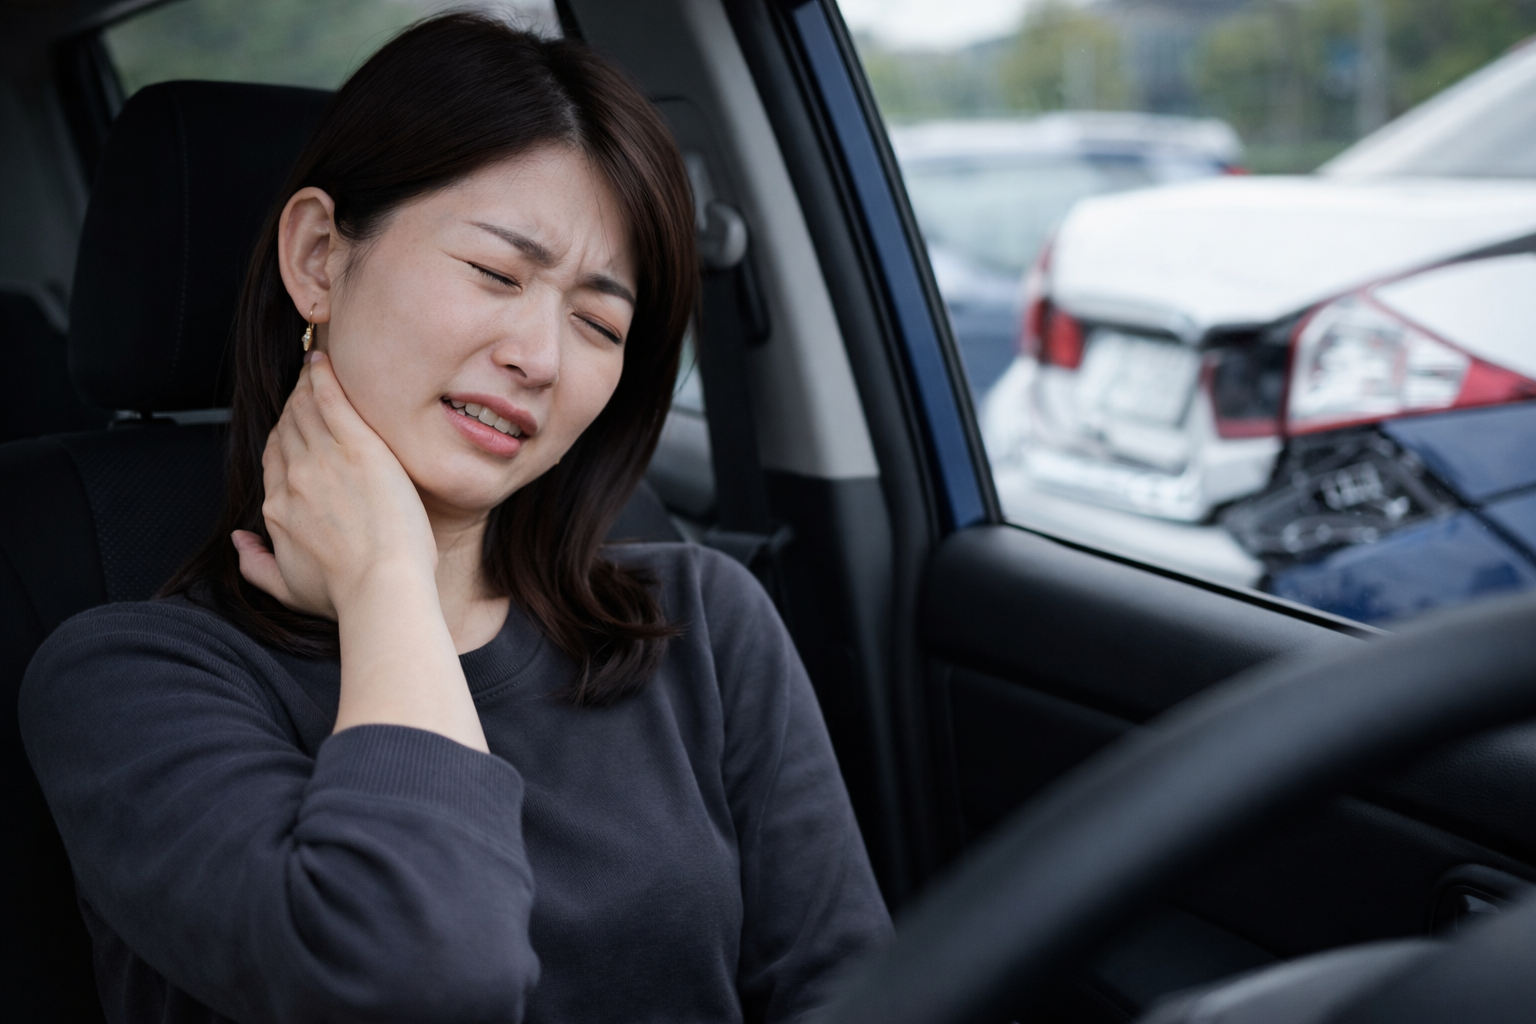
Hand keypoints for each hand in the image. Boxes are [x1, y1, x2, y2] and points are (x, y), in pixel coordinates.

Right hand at [234, 351, 438, 620]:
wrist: (381, 586)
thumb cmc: (345, 593)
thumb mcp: (288, 589)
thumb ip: (256, 564)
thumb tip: (239, 542)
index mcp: (277, 507)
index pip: (274, 459)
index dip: (284, 438)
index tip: (294, 427)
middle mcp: (292, 478)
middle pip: (287, 430)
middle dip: (294, 407)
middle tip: (305, 389)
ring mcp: (323, 460)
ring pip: (304, 410)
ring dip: (305, 387)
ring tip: (315, 370)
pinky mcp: (357, 447)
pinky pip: (331, 399)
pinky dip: (323, 377)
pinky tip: (323, 361)